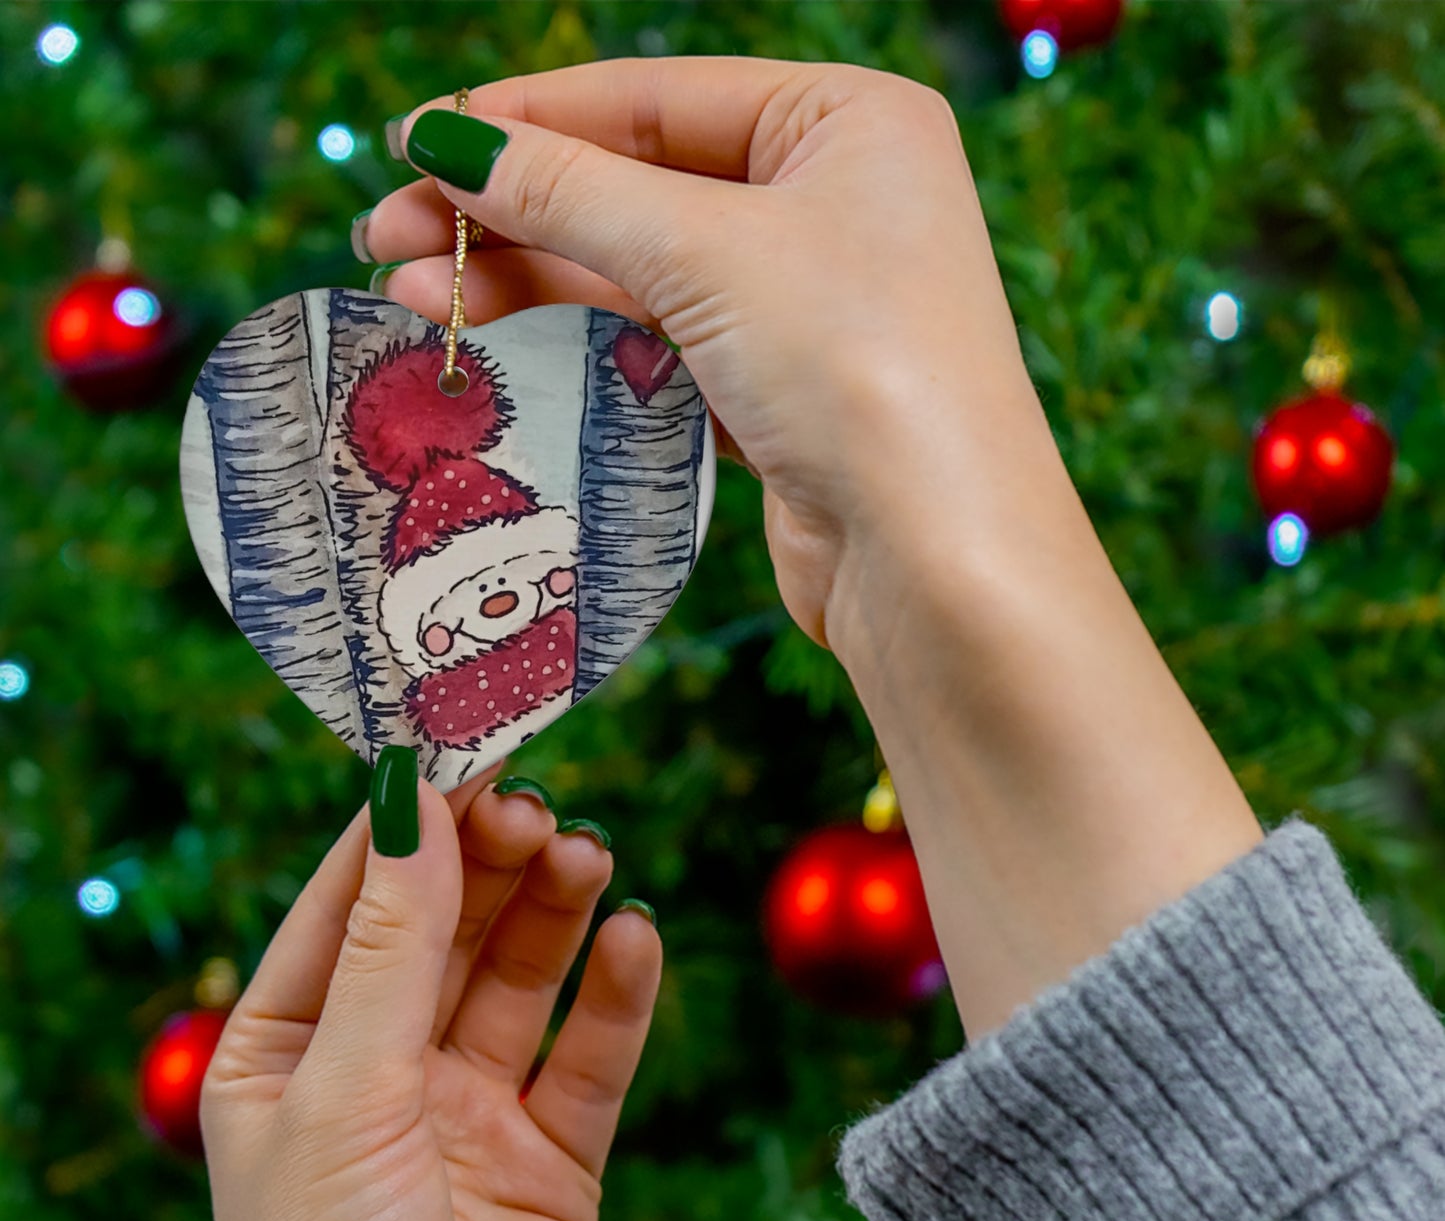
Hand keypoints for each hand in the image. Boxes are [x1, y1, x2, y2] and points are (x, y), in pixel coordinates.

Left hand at [201, 758, 660, 1220]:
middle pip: (446, 928)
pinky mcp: (552, 1159)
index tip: (463, 742)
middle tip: (539, 806)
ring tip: (589, 857)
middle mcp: (380, 1073)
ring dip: (556, 911)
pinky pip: (590, 1055)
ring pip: (521, 977)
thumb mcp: (344, 1094)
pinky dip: (617, 994)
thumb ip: (391, 945)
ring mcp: (469, 1114)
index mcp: (289, 1053)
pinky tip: (635, 938)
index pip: (351, 902)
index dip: (407, 822)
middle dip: (490, 861)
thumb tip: (409, 795)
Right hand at [364, 58, 1261, 1040]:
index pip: (657, 97)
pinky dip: (581, 340)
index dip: (528, 119)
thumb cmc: (859, 369)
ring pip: (640, 270)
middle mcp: (834, 201)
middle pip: (638, 184)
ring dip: (527, 280)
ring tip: (413, 295)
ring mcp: (808, 302)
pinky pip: (661, 342)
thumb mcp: (705, 253)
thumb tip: (444, 142)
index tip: (416, 144)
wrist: (937, 560)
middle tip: (388, 236)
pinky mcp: (780, 391)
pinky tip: (495, 340)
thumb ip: (568, 191)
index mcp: (848, 122)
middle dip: (511, 211)